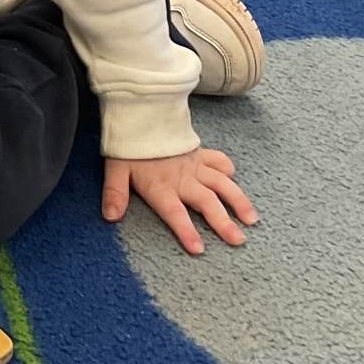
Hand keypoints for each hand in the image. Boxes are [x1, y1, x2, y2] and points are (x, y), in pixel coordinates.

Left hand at [103, 148, 256, 255]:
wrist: (142, 114)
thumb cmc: (129, 147)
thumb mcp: (116, 170)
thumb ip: (115, 193)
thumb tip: (111, 217)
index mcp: (162, 186)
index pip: (175, 213)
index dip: (186, 231)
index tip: (200, 249)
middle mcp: (183, 178)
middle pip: (207, 202)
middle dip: (224, 223)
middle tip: (238, 240)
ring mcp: (195, 165)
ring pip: (222, 184)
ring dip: (238, 201)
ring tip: (252, 219)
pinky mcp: (201, 153)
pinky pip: (219, 161)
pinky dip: (228, 170)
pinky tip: (235, 180)